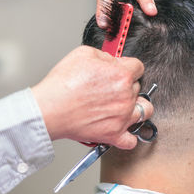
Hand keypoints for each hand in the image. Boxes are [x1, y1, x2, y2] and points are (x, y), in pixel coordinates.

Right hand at [32, 46, 153, 149]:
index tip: (120, 70)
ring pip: (144, 111)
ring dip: (136, 107)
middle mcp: (126, 96)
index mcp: (121, 75)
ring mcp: (122, 117)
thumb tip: (112, 60)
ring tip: (124, 106)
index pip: (138, 67)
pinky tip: (122, 128)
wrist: (50, 109)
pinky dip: (129, 136)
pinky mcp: (114, 134)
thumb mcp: (84, 53)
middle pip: (138, 87)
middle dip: (127, 85)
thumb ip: (105, 56)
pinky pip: (132, 140)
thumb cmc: (63, 84)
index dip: (128, 67)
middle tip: (111, 88)